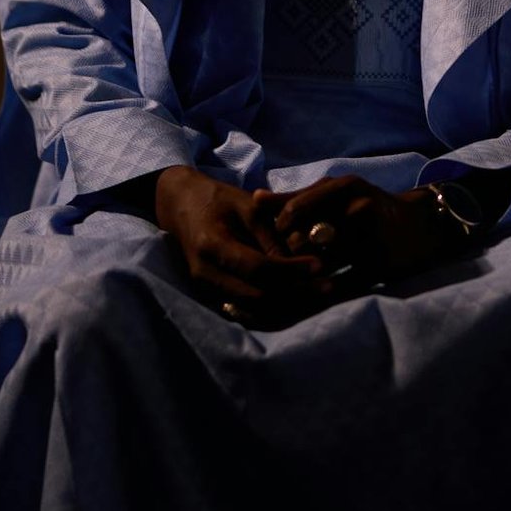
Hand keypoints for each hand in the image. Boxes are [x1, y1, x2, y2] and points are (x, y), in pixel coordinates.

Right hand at [154, 168, 335, 328]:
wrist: (181, 207)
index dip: (291, 271)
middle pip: (258, 297)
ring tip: (319, 293)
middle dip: (297, 294)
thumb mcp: (248, 206)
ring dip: (289, 305)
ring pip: (254, 310)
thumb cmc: (218, 200)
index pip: (258, 269)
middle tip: (329, 286)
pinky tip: (299, 298)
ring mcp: (206, 289)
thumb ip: (273, 235)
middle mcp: (205, 274)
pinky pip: (247, 310)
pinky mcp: (211, 296)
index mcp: (212, 245)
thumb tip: (302, 264)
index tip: (320, 265)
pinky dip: (275, 307)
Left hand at [262, 175, 461, 293]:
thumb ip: (297, 197)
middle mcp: (357, 209)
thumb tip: (254, 198)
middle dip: (287, 258)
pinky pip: (341, 283)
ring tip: (285, 285)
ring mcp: (370, 238)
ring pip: (320, 264)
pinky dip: (322, 291)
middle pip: (304, 241)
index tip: (270, 245)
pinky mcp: (379, 265)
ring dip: (300, 278)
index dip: (276, 233)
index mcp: (343, 188)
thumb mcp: (336, 194)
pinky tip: (310, 295)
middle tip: (272, 271)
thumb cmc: (368, 208)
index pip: (293, 212)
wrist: (420, 226)